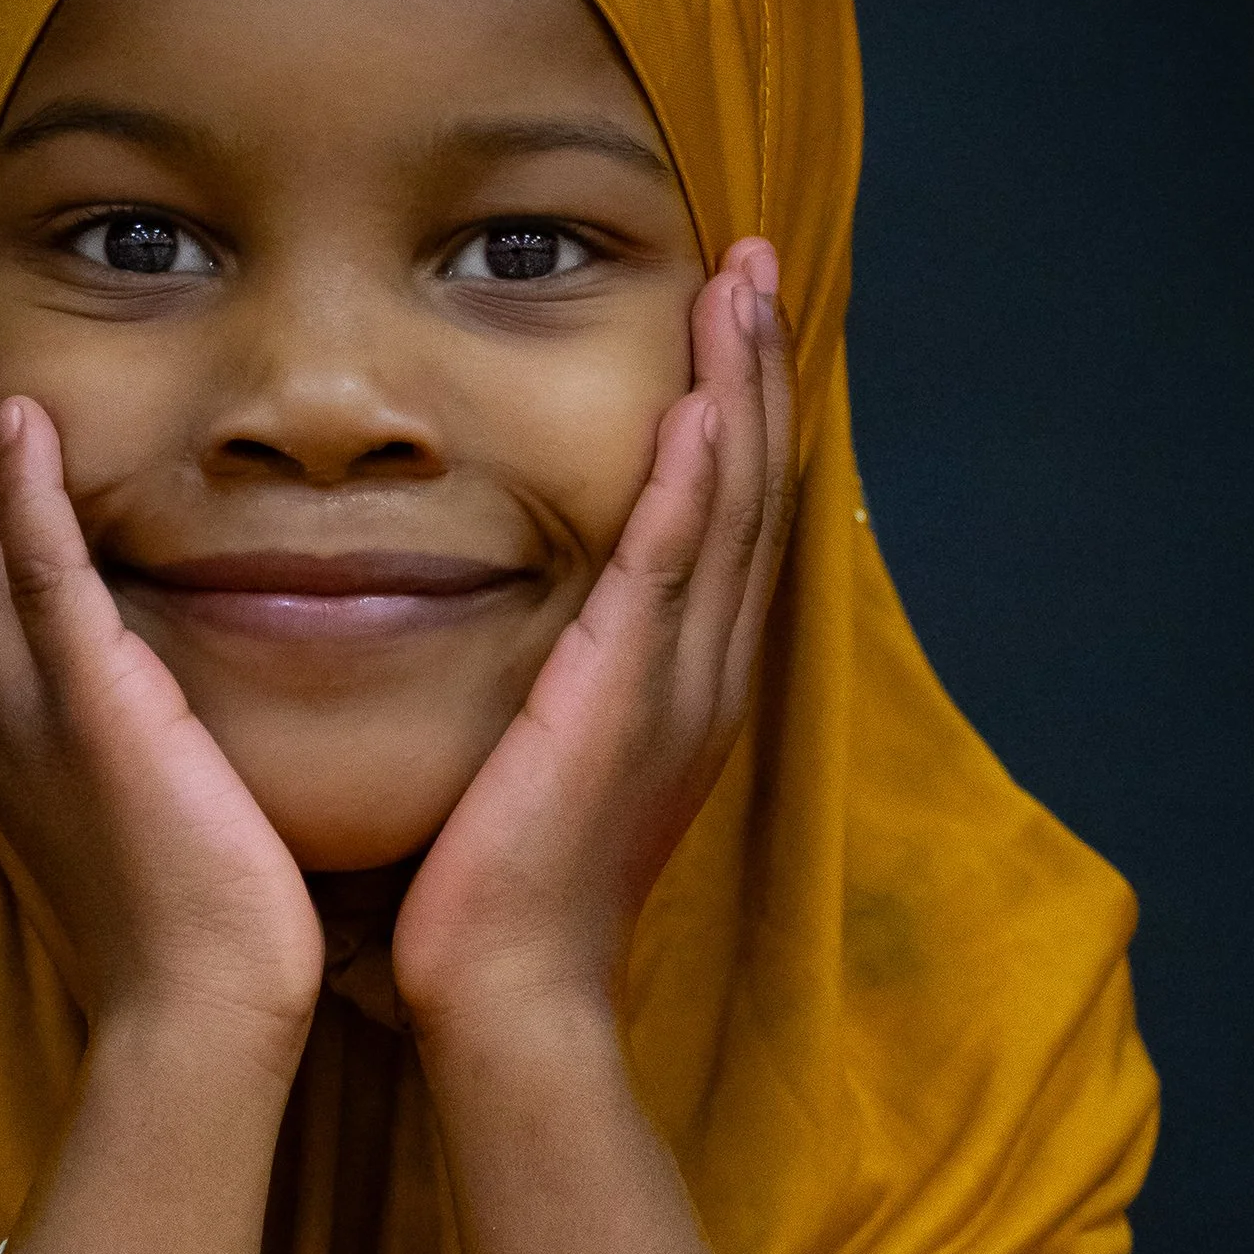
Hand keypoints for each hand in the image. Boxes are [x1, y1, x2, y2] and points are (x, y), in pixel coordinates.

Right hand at [0, 326, 323, 1043]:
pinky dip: (24, 492)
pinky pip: (42, 577)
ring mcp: (33, 714)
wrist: (201, 1015)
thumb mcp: (136, 823)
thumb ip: (123, 755)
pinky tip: (23, 419)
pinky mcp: (94, 710)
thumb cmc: (194, 941)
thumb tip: (144, 719)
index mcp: (5, 745)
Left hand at [391, 240, 796, 1042]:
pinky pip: (666, 567)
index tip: (730, 319)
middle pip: (750, 488)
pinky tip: (697, 403)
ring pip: (726, 504)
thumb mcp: (530, 762)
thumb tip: (510, 635)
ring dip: (736, 386)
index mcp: (683, 687)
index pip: (723, 520)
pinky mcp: (622, 699)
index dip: (737, 412)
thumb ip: (539, 686)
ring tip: (741, 284)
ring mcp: (674, 686)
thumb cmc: (495, 896)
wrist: (506, 994)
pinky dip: (689, 482)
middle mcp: (701, 675)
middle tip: (758, 259)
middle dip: (756, 367)